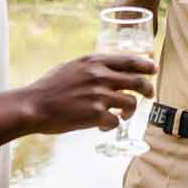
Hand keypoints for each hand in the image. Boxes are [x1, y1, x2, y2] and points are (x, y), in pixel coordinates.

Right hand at [22, 53, 156, 134]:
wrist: (33, 106)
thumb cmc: (49, 87)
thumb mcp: (72, 66)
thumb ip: (91, 66)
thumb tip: (106, 68)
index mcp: (94, 61)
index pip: (130, 60)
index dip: (146, 65)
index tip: (154, 70)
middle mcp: (100, 76)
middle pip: (138, 81)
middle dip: (148, 89)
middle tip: (150, 95)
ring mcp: (99, 95)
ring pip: (131, 103)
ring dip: (130, 111)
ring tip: (122, 115)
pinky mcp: (95, 115)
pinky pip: (116, 122)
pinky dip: (113, 125)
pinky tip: (102, 127)